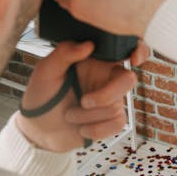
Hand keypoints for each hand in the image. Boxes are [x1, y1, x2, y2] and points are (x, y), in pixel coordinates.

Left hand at [16, 41, 142, 151]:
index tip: (134, 59)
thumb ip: (64, 54)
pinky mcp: (111, 119)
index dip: (138, 50)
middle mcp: (107, 78)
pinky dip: (96, 129)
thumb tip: (88, 44)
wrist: (38, 131)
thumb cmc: (41, 96)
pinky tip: (81, 128)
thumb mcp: (45, 72)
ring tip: (69, 115)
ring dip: (87, 116)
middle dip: (106, 96)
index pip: (124, 49)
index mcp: (96, 60)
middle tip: (83, 102)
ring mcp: (111, 98)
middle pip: (127, 80)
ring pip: (116, 106)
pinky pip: (118, 123)